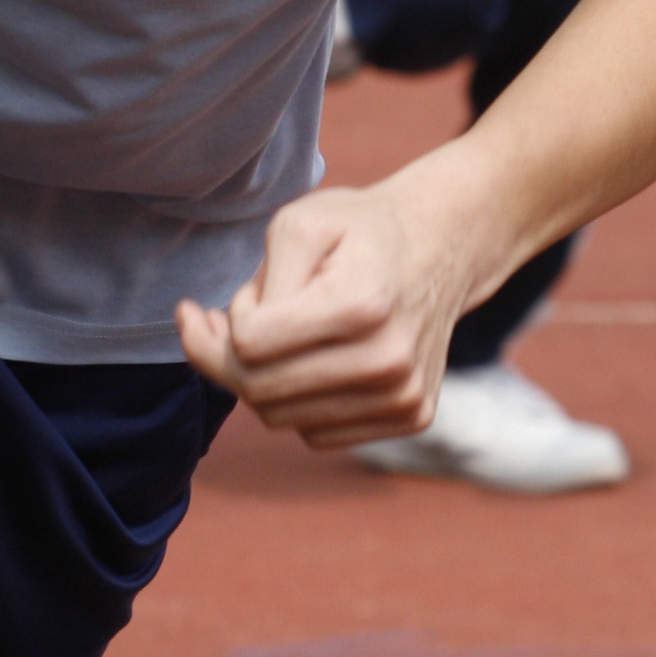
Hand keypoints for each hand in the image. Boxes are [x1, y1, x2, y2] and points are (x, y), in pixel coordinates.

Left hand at [177, 177, 473, 446]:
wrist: (443, 246)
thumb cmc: (360, 231)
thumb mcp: (299, 223)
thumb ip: (253, 285)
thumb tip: (213, 343)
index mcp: (361, 305)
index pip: (249, 344)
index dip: (237, 312)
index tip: (257, 287)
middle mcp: (389, 360)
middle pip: (259, 390)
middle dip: (237, 352)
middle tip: (256, 311)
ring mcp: (405, 395)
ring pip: (281, 418)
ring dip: (267, 377)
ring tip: (293, 332)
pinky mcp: (412, 416)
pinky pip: (316, 433)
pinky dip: (301, 401)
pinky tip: (319, 360)